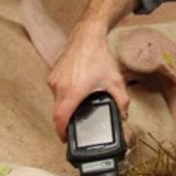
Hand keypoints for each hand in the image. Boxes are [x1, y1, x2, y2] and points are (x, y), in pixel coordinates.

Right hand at [46, 23, 128, 140]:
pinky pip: (55, 91)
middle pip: (57, 112)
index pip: (60, 119)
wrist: (86, 37)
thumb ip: (121, 101)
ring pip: (56, 101)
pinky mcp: (52, 74)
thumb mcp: (115, 81)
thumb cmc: (98, 56)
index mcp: (73, 91)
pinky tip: (75, 90)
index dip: (61, 132)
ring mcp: (54, 80)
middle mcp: (60, 86)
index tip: (65, 138)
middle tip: (74, 124)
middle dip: (65, 121)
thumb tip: (123, 115)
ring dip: (65, 106)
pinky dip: (64, 95)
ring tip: (78, 103)